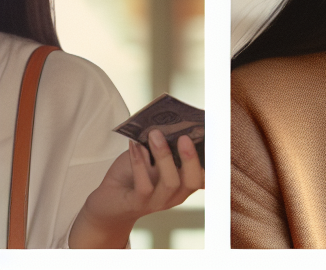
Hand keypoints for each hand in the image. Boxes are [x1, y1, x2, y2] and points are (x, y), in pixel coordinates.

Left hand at [69, 130, 204, 247]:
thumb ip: (164, 149)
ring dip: (164, 156)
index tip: (214, 137)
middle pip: (193, 181)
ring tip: (154, 134)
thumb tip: (172, 126)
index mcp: (184, 184)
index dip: (213, 158)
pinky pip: (144, 186)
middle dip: (190, 158)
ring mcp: (157, 202)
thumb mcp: (152, 160)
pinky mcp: (137, 204)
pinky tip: (135, 146)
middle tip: (184, 136)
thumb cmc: (133, 175)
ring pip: (170, 183)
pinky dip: (140, 163)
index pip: (205, 174)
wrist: (107, 200)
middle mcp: (176, 196)